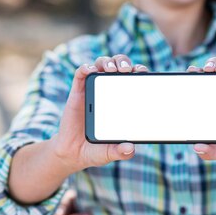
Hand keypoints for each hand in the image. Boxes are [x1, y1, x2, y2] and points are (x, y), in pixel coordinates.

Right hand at [52, 55, 148, 171]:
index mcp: (121, 101)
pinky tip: (90, 70)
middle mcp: (108, 92)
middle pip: (118, 66)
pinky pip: (81, 74)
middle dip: (124, 62)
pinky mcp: (77, 92)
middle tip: (126, 70)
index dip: (139, 71)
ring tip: (111, 69)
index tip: (143, 72)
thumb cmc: (96, 149)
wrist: (73, 152)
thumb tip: (131, 149)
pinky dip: (85, 68)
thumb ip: (120, 152)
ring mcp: (92, 90)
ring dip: (107, 62)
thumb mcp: (110, 152)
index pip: (132, 79)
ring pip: (101, 65)